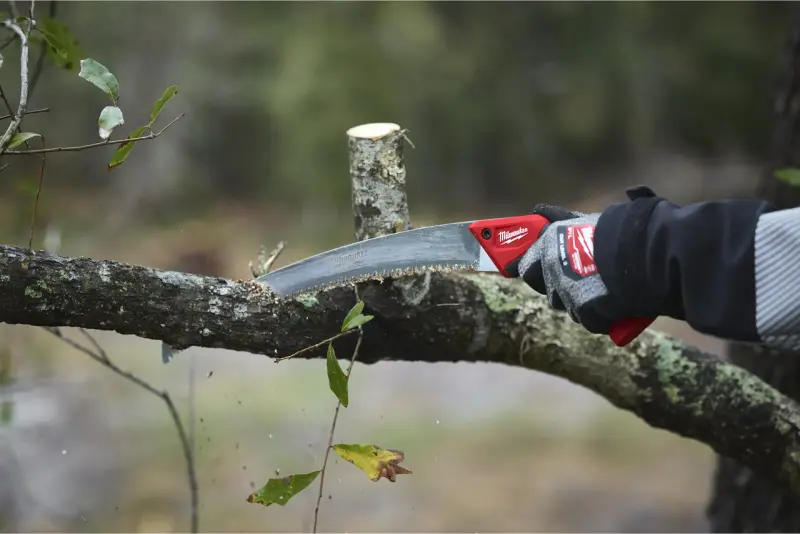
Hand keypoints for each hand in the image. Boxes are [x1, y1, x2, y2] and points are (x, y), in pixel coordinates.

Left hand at [517, 204, 624, 333]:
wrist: (645, 249)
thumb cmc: (620, 229)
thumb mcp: (587, 220)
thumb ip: (563, 219)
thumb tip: (540, 209)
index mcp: (550, 242)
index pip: (526, 266)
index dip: (537, 271)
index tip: (545, 274)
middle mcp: (552, 267)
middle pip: (548, 291)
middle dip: (562, 292)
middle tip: (583, 285)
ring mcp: (566, 291)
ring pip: (569, 308)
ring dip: (584, 305)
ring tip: (606, 293)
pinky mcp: (584, 311)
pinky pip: (590, 321)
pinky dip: (602, 318)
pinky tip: (617, 307)